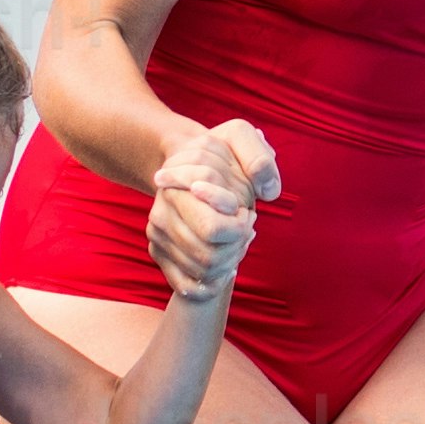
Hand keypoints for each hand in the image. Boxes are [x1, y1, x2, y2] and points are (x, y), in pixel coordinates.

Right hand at [147, 117, 277, 295]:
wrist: (186, 161)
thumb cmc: (219, 150)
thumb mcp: (239, 137)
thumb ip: (258, 158)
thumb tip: (268, 191)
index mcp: (176, 189)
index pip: (214, 229)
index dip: (240, 226)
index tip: (245, 211)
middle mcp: (160, 215)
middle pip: (210, 256)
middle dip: (237, 246)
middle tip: (246, 228)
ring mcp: (156, 236)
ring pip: (202, 272)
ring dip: (230, 262)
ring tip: (238, 242)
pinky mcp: (157, 253)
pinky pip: (187, 286)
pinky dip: (212, 283)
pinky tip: (227, 266)